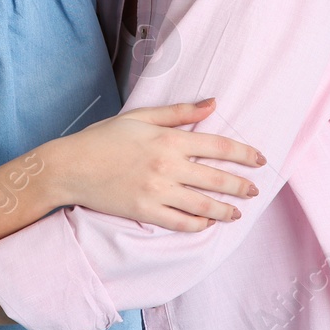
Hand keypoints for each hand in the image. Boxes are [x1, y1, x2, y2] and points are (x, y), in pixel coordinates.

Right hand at [43, 99, 265, 230]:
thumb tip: (213, 103)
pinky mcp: (146, 211)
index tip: (259, 160)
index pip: (219, 146)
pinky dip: (198, 225)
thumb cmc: (104, 138)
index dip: (244, 153)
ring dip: (226, 210)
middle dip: (241, 185)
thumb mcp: (140, 117)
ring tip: (237, 213)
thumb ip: (179, 112)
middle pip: (217, 178)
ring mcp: (157, 191)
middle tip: (254, 190)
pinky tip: (206, 223)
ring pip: (204, 205)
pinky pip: (181, 222)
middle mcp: (168, 166)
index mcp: (168, 139)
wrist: (71, 166)